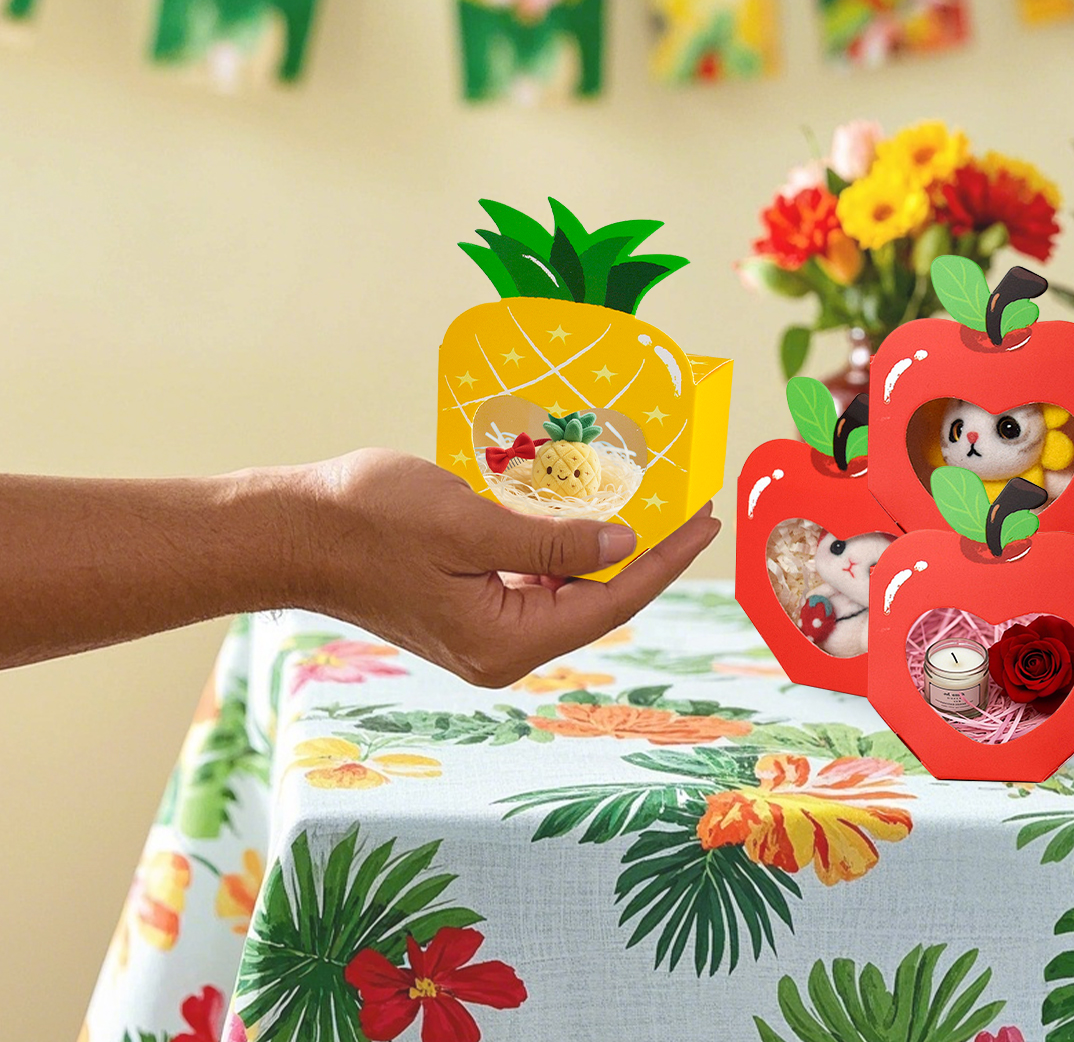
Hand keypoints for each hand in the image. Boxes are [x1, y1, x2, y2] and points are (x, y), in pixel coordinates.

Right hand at [294, 449, 720, 686]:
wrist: (292, 531)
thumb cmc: (370, 521)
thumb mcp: (471, 524)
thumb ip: (553, 542)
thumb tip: (624, 547)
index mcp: (504, 642)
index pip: (611, 601)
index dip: (665, 559)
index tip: (705, 519)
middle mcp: (499, 649)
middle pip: (597, 601)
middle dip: (644, 553)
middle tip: (685, 502)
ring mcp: (482, 632)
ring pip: (567, 591)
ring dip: (604, 548)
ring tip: (645, 500)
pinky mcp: (466, 607)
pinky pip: (534, 581)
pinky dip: (562, 547)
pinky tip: (579, 511)